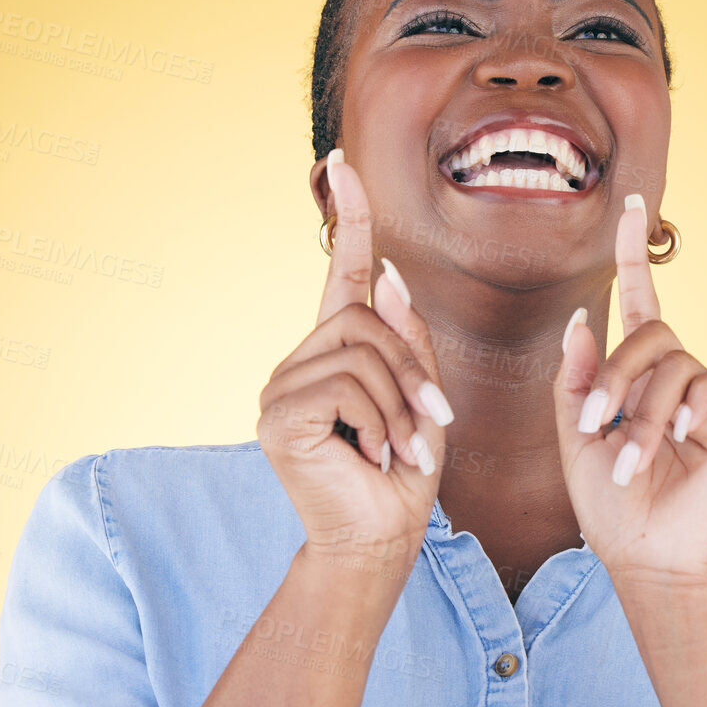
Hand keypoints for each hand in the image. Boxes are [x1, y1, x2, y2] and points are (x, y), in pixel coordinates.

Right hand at [257, 149, 451, 576]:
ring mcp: (281, 387)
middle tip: (429, 429)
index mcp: (336, 352)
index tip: (343, 164)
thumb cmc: (402, 476)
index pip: (342, 271)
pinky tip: (372, 456)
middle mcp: (300, 361)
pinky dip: (377, 421)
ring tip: (401, 451)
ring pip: (361, 352)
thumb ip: (408, 343)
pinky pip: (345, 385)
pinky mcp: (277, 415)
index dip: (349, 218)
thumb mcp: (422, 401)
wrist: (380, 542)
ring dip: (400, 406)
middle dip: (412, 373)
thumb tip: (392, 275)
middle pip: (367, 320)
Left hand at [554, 195, 706, 593]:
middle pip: (651, 333)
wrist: (654, 561)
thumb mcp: (577, 438)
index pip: (639, 301)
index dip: (632, 254)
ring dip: (647, 413)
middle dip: (617, 377)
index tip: (631, 205)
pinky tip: (687, 437)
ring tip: (635, 460)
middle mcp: (682, 377)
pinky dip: (699, 402)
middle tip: (598, 427)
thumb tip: (583, 316)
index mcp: (640, 376)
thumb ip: (577, 378)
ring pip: (680, 361)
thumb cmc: (613, 508)